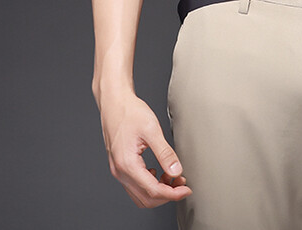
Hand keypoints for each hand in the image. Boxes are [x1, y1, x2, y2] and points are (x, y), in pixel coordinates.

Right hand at [97, 90, 192, 207]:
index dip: (172, 194)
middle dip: (167, 194)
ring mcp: (118, 170)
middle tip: (182, 183)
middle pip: (146, 198)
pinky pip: (135, 185)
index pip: (152, 191)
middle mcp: (120, 172)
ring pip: (140, 194)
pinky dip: (150, 184)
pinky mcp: (120, 166)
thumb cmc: (130, 112)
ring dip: (158, 190)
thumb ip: (165, 153)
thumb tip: (176, 171)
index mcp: (127, 164)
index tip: (186, 189)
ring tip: (173, 177)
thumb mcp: (152, 129)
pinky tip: (160, 172)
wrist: (115, 103)